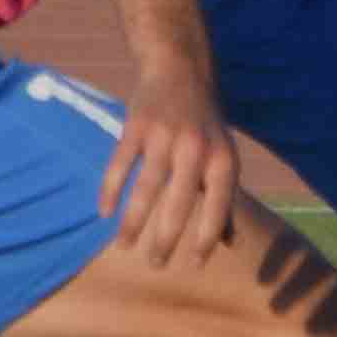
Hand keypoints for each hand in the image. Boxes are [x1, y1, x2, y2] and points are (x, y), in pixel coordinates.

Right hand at [96, 78, 245, 270]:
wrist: (180, 70)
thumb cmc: (205, 125)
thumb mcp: (223, 157)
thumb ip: (225, 200)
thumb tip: (231, 244)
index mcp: (223, 159)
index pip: (217, 209)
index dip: (204, 240)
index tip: (192, 266)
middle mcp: (196, 149)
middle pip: (178, 205)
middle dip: (165, 240)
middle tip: (155, 265)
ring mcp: (164, 136)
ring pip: (146, 189)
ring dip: (133, 222)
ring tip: (124, 247)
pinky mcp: (136, 126)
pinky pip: (120, 165)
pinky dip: (110, 191)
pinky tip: (104, 213)